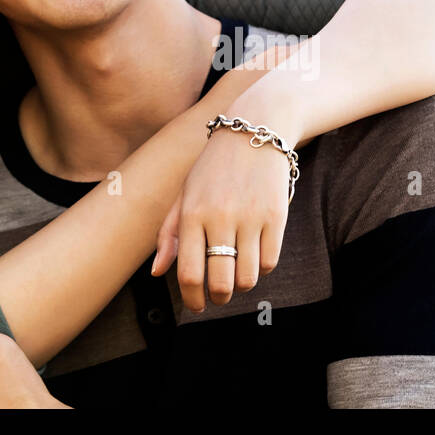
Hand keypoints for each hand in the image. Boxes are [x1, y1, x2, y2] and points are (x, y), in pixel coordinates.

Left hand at [151, 48, 302, 311]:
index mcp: (192, 214)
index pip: (188, 272)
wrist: (256, 130)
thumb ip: (169, 234)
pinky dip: (263, 267)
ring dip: (241, 284)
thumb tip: (157, 272)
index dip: (191, 298)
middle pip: (220, 282)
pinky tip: (256, 255)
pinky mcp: (276, 216)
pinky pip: (271, 261)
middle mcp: (220, 217)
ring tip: (237, 274)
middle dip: (218, 297)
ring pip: (247, 277)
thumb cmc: (214, 167)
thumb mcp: (185, 193)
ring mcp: (250, 217)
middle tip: (217, 296)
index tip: (196, 305)